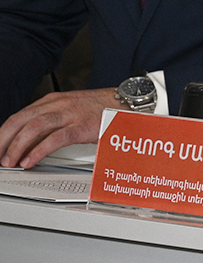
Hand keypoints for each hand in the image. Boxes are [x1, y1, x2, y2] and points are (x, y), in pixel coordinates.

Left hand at [0, 88, 118, 167]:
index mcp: (53, 100)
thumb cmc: (102, 109)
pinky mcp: (82, 126)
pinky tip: (29, 161)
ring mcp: (70, 114)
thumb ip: (51, 122)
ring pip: (33, 128)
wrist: (129, 103)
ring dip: (16, 147)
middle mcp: (58, 104)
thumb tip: (30, 141)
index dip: (3, 133)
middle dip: (3, 140)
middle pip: (20, 120)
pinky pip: (55, 139)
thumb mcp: (71, 110)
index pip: (19, 116)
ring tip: (9, 162)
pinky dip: (38, 151)